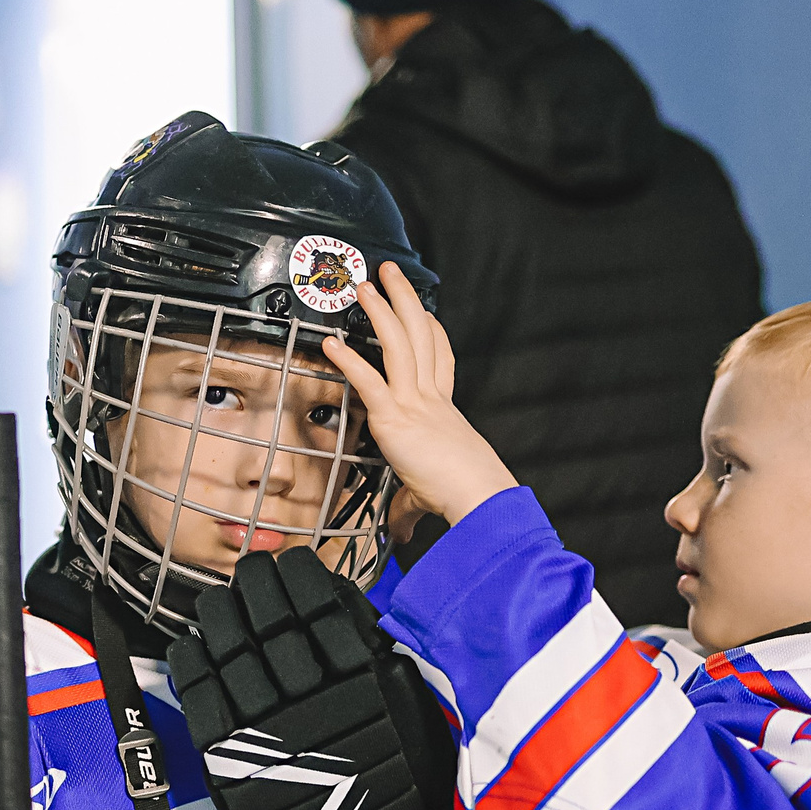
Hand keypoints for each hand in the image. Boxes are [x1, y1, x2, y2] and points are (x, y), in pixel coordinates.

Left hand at [168, 547, 459, 809]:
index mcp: (364, 679)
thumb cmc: (400, 788)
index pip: (320, 603)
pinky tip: (193, 641)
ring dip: (220, 613)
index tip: (289, 565)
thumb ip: (378, 654)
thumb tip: (343, 602)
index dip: (299, 576)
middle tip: (251, 575)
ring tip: (221, 601)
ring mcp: (266, 725)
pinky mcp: (230, 757)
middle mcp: (313, 696)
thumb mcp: (410, 711)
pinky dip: (192, 659)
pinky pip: (201, 694)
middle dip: (256, 586)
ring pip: (231, 647)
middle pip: (270, 618)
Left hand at [320, 263, 517, 525]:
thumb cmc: (464, 496)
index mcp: (445, 410)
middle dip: (405, 300)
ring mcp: (415, 403)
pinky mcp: (397, 418)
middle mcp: (432, 399)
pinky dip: (349, 359)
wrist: (478, 497)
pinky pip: (369, 380)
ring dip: (381, 310)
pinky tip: (332, 343)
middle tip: (391, 273)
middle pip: (420, 335)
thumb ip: (408, 510)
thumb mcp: (430, 495)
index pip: (440, 361)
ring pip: (399, 343)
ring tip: (365, 284)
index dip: (433, 331)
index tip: (426, 312)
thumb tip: (400, 536)